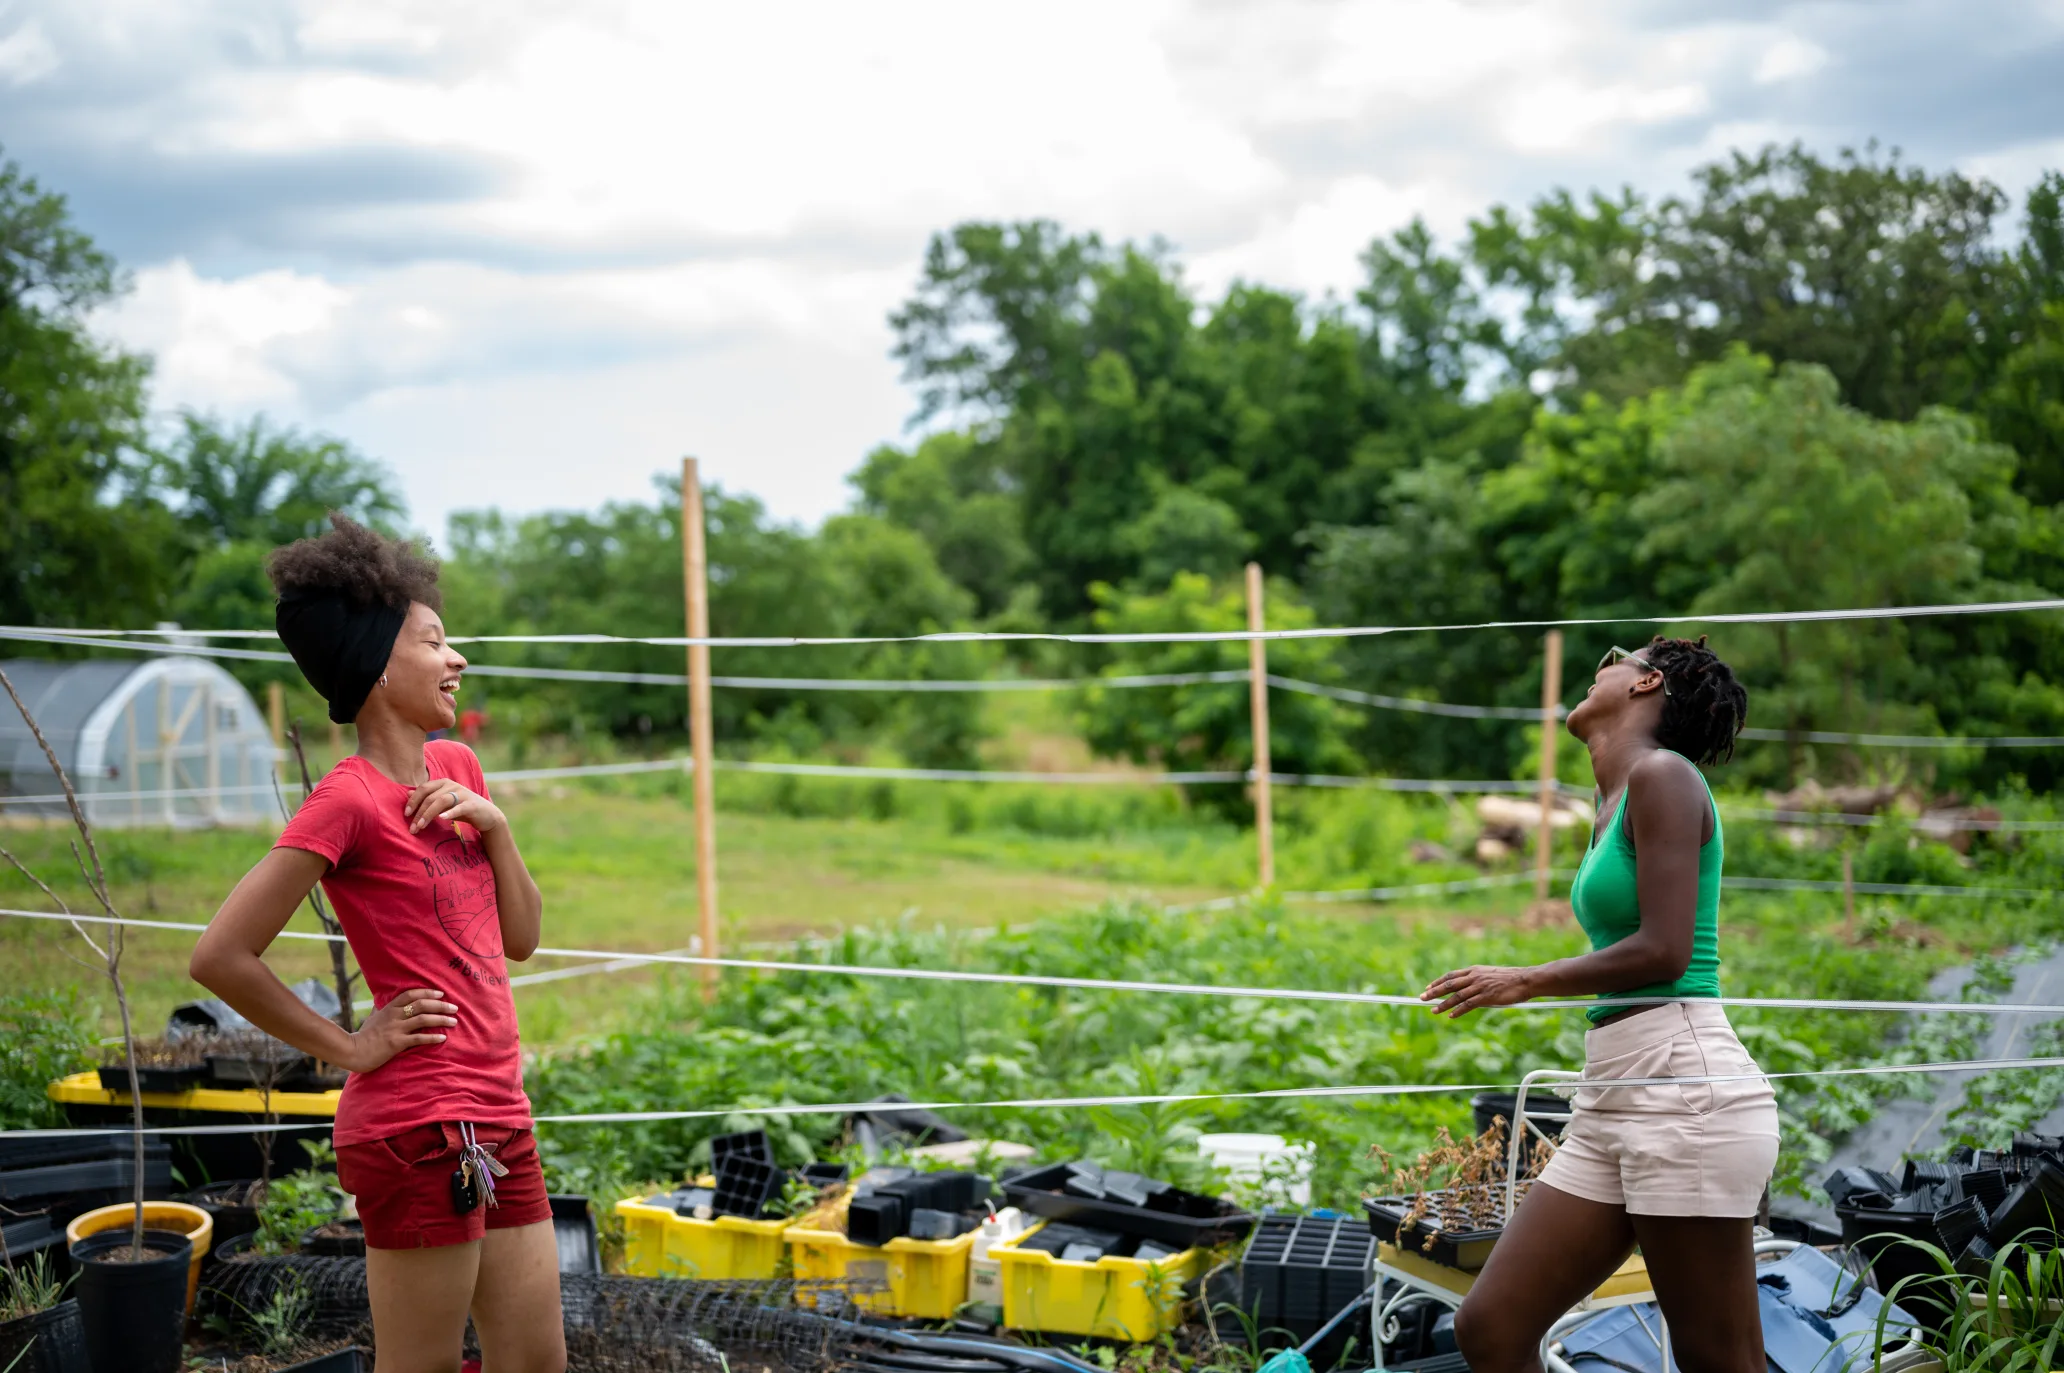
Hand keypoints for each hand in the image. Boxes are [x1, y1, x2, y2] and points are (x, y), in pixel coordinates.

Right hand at [343, 988, 455, 1072]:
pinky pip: (418, 1038)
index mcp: (389, 1008)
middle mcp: (394, 1016)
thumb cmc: (363, 1036)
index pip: (411, 994)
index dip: (427, 992)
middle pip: (421, 1005)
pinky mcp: (396, 1043)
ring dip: (441, 1019)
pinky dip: (432, 1037)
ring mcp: (396, 1029)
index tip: (440, 994)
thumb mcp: (372, 1018)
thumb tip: (380, 1003)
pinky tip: (443, 1038)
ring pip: (423, 1019)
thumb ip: (379, 1009)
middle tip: (454, 1007)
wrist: (352, 1051)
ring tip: (454, 1021)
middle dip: (440, 1005)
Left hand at [405, 779, 505, 835]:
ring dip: (429, 814)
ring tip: (421, 827)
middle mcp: (452, 785)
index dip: (413, 801)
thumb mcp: (442, 803)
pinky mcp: (472, 804)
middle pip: (430, 797)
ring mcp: (463, 794)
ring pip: (441, 801)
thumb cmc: (462, 808)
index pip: (423, 788)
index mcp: (443, 783)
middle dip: (419, 812)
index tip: (406, 814)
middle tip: (412, 827)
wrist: (487, 815)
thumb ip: (427, 797)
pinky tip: (442, 819)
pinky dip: (450, 812)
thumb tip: (407, 793)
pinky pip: (459, 807)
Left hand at [1421, 965, 1536, 1017]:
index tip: (1428, 987)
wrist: (1525, 980)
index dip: (1438, 982)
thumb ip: (1478, 980)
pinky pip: (1468, 1004)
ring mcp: (1480, 986)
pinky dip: (1458, 1011)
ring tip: (1433, 1010)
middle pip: (1449, 984)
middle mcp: (1474, 977)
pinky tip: (1451, 1016)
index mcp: (1474, 970)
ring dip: (1443, 1004)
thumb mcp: (1490, 975)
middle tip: (1422, 997)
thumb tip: (1469, 990)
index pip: (1451, 975)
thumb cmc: (1510, 979)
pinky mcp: (1486, 996)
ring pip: (1456, 996)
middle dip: (1434, 992)